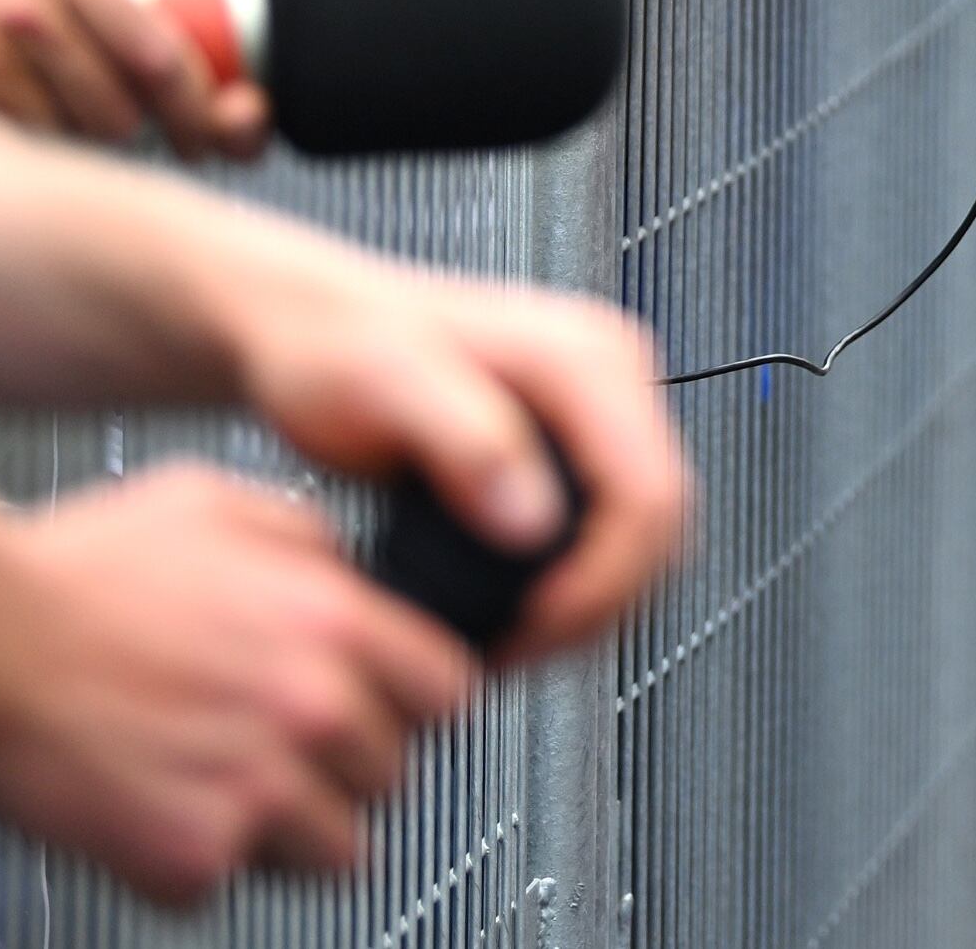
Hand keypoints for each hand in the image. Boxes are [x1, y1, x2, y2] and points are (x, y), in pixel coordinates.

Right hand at [0, 0, 260, 154]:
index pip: (168, 27)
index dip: (203, 81)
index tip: (218, 112)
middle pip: (144, 84)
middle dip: (166, 121)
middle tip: (164, 140)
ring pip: (86, 124)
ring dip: (84, 134)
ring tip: (55, 121)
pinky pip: (20, 143)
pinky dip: (20, 146)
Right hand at [0, 462, 480, 904]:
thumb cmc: (79, 569)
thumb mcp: (223, 504)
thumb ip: (308, 544)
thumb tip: (347, 572)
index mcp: (333, 623)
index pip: (449, 693)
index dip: (415, 702)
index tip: (388, 707)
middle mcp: (311, 709)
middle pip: (395, 774)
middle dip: (347, 765)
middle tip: (284, 748)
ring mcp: (256, 791)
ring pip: (339, 850)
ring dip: (294, 830)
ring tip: (233, 792)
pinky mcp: (189, 857)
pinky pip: (234, 885)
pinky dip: (201, 863)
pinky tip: (164, 810)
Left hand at [210, 246, 688, 665]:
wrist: (310, 327)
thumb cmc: (333, 347)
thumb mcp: (385, 386)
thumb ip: (466, 442)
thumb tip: (533, 521)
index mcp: (587, 361)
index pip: (651, 494)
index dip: (604, 581)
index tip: (532, 628)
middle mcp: (612, 379)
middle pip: (665, 521)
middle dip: (604, 601)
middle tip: (519, 648)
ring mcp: (601, 412)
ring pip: (651, 534)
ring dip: (599, 600)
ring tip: (515, 638)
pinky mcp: (578, 444)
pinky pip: (615, 529)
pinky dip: (582, 582)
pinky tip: (519, 609)